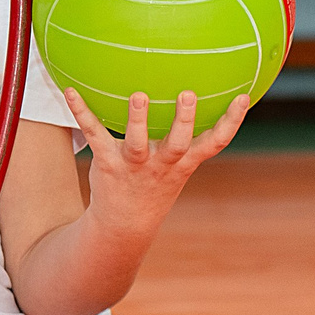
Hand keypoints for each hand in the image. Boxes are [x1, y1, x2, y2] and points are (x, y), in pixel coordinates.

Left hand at [64, 87, 246, 235]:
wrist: (124, 224)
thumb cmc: (153, 186)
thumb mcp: (178, 167)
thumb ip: (188, 139)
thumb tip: (200, 97)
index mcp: (183, 163)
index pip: (215, 143)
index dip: (231, 122)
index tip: (244, 97)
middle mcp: (161, 164)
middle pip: (178, 143)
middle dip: (185, 120)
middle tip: (189, 94)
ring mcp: (134, 165)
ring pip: (137, 143)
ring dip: (138, 119)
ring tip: (138, 95)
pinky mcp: (107, 163)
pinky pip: (95, 135)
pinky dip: (82, 112)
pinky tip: (70, 91)